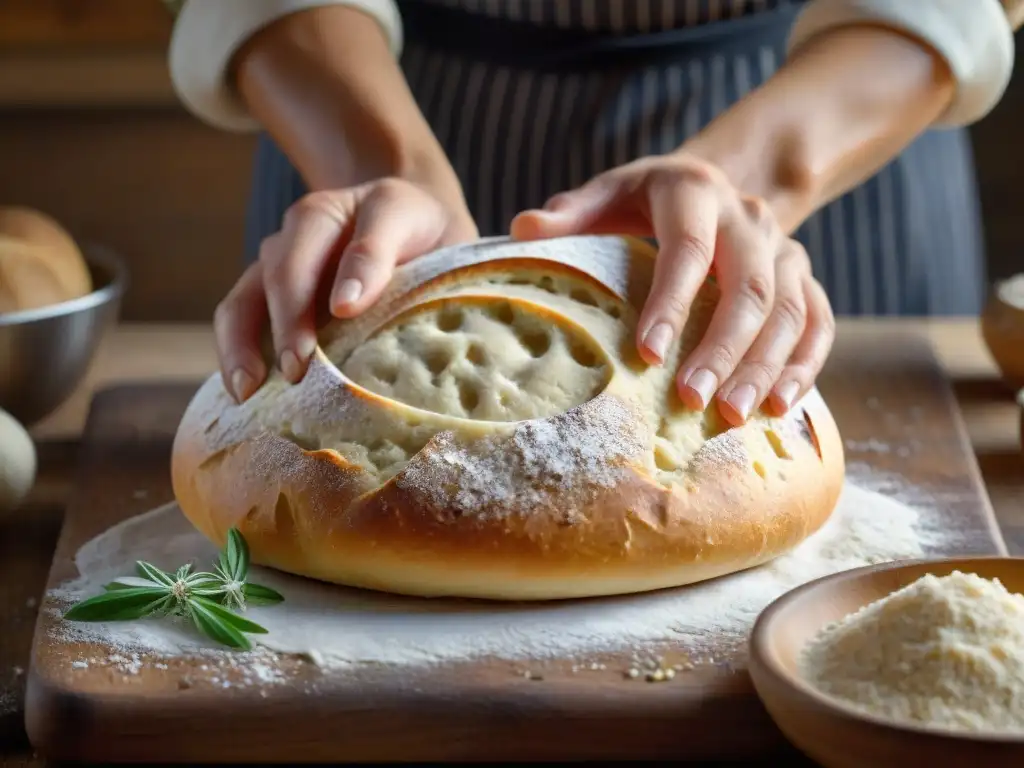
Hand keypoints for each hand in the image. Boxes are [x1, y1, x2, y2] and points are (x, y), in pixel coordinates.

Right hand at [214, 177, 477, 402]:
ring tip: (247, 390)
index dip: (346, 273)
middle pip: (283, 271)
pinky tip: (244, 394)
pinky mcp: (266, 298)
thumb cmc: (424, 238)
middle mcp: (302, 234)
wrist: (415, 229)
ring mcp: (278, 265)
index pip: (339, 235)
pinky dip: (235, 355)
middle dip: (287, 323)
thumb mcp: (428, 232)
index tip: (347, 311)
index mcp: (345, 211)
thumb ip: (384, 254)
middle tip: (296, 371)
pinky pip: (238, 321)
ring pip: (245, 298)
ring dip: (240, 344)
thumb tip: (344, 304)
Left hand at [510, 153, 834, 425]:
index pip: (689, 250)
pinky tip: (779, 406)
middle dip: (724, 349)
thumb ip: (572, 212)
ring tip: (733, 415)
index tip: (647, 355)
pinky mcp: (805, 278)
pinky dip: (804, 365)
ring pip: (791, 310)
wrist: (718, 183)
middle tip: (693, 400)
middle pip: (751, 287)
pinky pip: (819, 322)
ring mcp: (785, 248)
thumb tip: (522, 228)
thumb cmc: (649, 200)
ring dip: (764, 366)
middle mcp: (750, 218)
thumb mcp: (610, 193)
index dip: (671, 303)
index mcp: (697, 192)